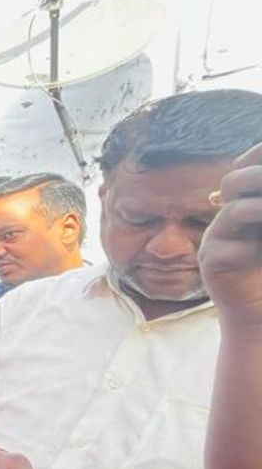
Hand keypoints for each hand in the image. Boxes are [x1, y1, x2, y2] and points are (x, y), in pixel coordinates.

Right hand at [200, 142, 261, 326]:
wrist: (258, 312)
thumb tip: (260, 201)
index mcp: (244, 204)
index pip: (244, 169)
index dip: (256, 156)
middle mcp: (226, 217)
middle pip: (235, 182)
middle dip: (258, 176)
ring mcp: (215, 238)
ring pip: (235, 211)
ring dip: (261, 209)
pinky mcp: (211, 263)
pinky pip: (234, 247)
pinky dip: (256, 249)